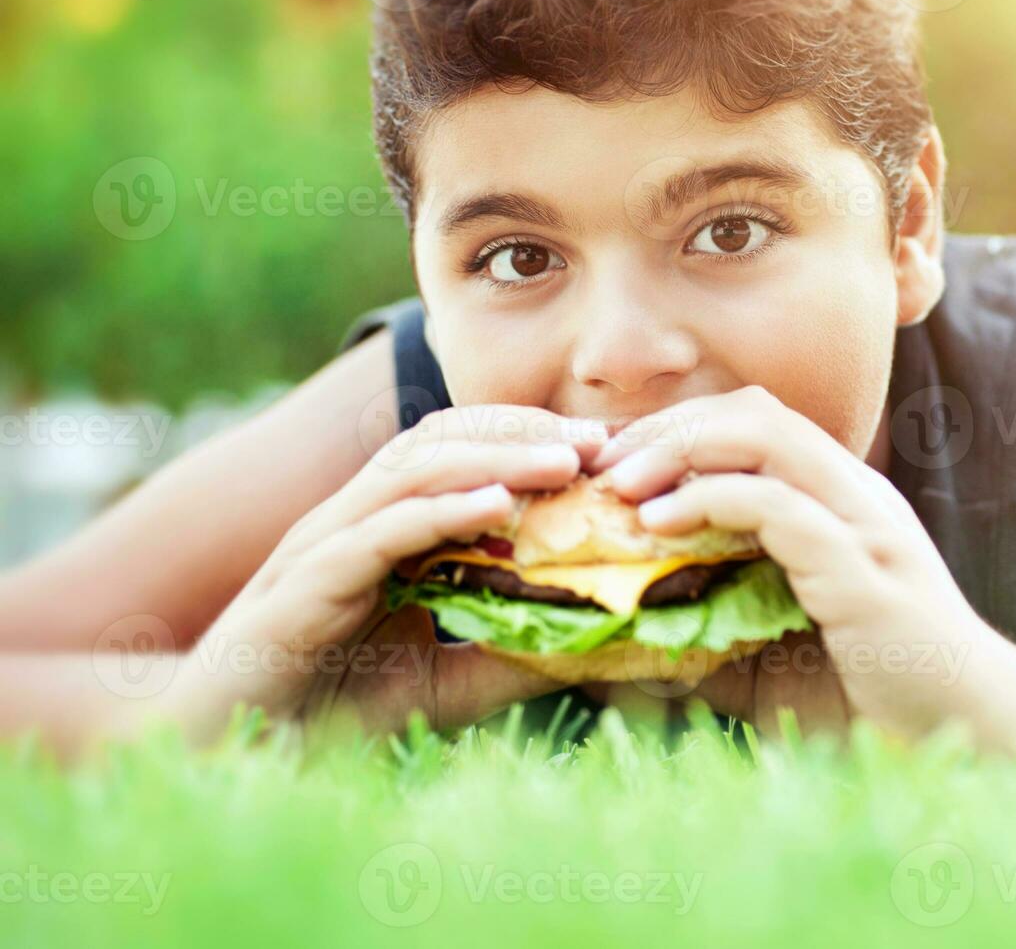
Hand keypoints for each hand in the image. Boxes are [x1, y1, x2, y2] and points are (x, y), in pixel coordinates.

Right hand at [166, 405, 604, 738]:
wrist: (236, 756)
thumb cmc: (335, 709)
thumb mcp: (449, 681)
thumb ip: (515, 657)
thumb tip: (603, 642)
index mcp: (388, 530)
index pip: (462, 454)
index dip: (530, 440)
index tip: (606, 449)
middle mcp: (355, 521)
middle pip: (441, 441)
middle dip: (521, 432)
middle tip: (599, 441)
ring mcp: (325, 545)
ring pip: (411, 471)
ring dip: (493, 458)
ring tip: (563, 461)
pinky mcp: (304, 587)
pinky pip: (377, 534)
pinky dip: (438, 513)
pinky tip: (496, 508)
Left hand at [590, 386, 1015, 739]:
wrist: (979, 735)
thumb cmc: (877, 699)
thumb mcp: (773, 661)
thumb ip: (710, 639)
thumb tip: (617, 640)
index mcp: (842, 503)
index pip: (755, 422)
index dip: (679, 428)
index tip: (613, 466)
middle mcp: (857, 498)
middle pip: (753, 411)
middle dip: (667, 425)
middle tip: (601, 465)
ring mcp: (866, 527)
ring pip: (765, 437)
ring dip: (679, 450)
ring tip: (619, 486)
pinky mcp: (864, 570)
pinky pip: (779, 507)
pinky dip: (710, 502)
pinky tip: (660, 526)